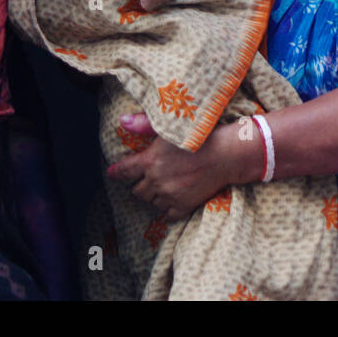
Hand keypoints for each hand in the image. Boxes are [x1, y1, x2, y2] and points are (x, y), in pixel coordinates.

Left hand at [108, 120, 241, 221]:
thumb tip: (122, 121)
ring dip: (155, 196)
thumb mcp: (170, 127)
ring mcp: (169, 195)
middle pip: (137, 191)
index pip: (124, 171)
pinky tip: (173, 199)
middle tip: (150, 178)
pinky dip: (168, 208)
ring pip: (152, 202)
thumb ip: (143, 124)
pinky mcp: (184, 205)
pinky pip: (168, 215)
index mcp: (149, 161)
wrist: (225, 154)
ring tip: (165, 186)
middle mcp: (156, 180)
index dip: (116, 173)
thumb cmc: (199, 136)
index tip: (112, 174)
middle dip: (141, 184)